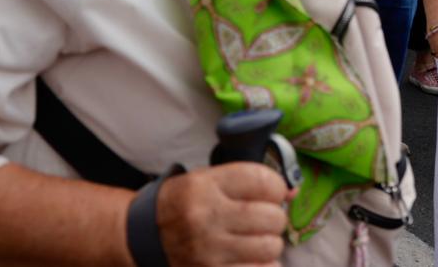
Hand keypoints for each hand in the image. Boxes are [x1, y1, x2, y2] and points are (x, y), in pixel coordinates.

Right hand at [155, 163, 291, 266]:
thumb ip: (249, 181)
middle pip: (271, 217)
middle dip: (275, 218)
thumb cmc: (185, 203)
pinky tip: (252, 258)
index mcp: (205, 186)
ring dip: (270, 243)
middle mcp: (205, 217)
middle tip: (264, 219)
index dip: (277, 187)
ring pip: (270, 247)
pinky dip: (263, 265)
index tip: (274, 192)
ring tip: (257, 239)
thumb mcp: (209, 180)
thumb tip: (293, 191)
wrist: (144, 237)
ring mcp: (207, 250)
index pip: (263, 181)